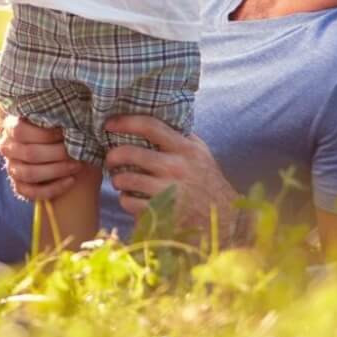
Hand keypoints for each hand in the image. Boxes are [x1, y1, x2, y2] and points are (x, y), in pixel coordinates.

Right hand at [0, 112, 80, 200]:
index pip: (20, 131)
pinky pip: (33, 192)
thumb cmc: (55, 132)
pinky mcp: (19, 186)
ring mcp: (12, 168)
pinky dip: (54, 188)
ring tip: (77, 165)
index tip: (67, 132)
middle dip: (57, 153)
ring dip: (57, 170)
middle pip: (29, 153)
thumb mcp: (52, 122)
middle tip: (78, 151)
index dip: (45, 133)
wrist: (53, 152)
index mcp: (11, 127)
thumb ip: (55, 120)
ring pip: (30, 173)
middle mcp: (7, 148)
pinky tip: (71, 180)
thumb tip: (72, 120)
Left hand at [103, 115, 241, 242]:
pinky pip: (129, 202)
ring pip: (125, 179)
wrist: (226, 220)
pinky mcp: (162, 213)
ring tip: (121, 180)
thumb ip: (180, 136)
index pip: (150, 126)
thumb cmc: (208, 182)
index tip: (109, 123)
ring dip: (118, 180)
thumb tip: (157, 116)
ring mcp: (168, 191)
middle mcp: (176, 167)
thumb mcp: (200, 153)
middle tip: (111, 159)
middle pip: (130, 153)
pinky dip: (125, 200)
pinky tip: (132, 199)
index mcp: (185, 149)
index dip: (125, 121)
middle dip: (113, 156)